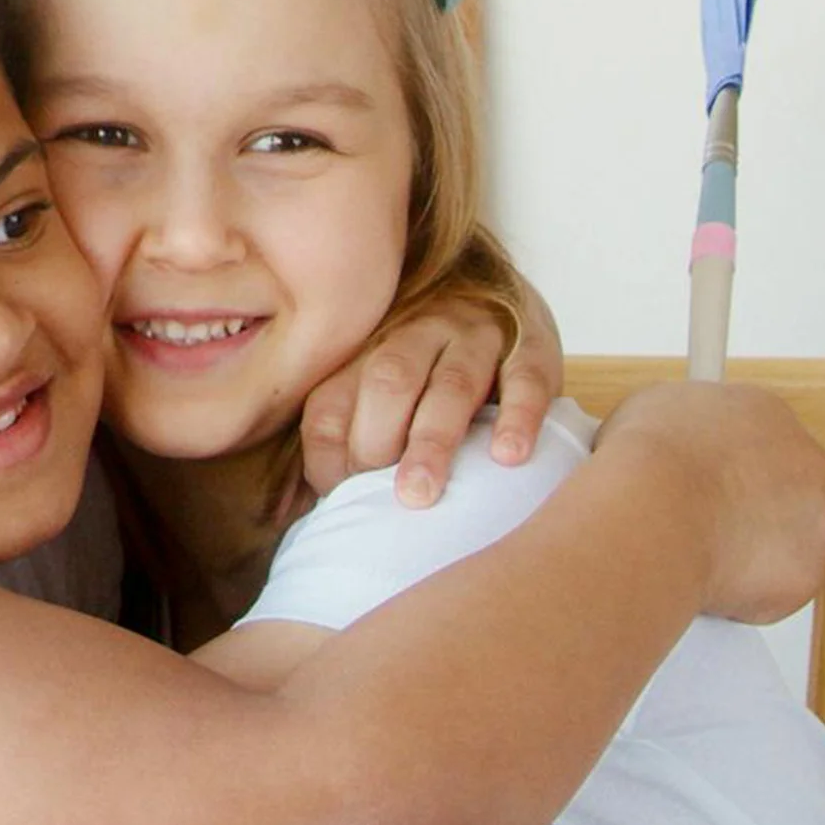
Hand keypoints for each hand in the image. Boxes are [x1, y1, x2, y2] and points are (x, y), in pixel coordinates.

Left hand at [299, 277, 564, 502]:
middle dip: (376, 446)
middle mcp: (413, 335)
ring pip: (450, 383)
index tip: (343, 504)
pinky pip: (524, 374)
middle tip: (384, 501)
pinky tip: (508, 455)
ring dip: (432, 442)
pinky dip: (518, 415)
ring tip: (420, 494)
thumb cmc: (426, 383)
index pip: (329, 408)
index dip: (329, 461)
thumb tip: (294, 517)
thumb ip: (341, 446)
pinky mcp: (529, 342)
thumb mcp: (376, 399)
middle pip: (386, 384)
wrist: (505, 306)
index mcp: (362, 356)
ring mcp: (473, 335)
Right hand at [597, 381, 824, 624]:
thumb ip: (677, 426)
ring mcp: (813, 519)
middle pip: (779, 496)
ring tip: (694, 564)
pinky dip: (742, 600)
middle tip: (693, 534)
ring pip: (783, 547)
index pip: (753, 450)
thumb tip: (663, 443)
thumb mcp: (647, 412)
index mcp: (766, 416)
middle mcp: (804, 462)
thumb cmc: (643, 462)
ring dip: (747, 557)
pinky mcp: (803, 572)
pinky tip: (704, 589)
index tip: (691, 496)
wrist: (652, 507)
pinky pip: (773, 594)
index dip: (719, 478)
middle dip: (742, 517)